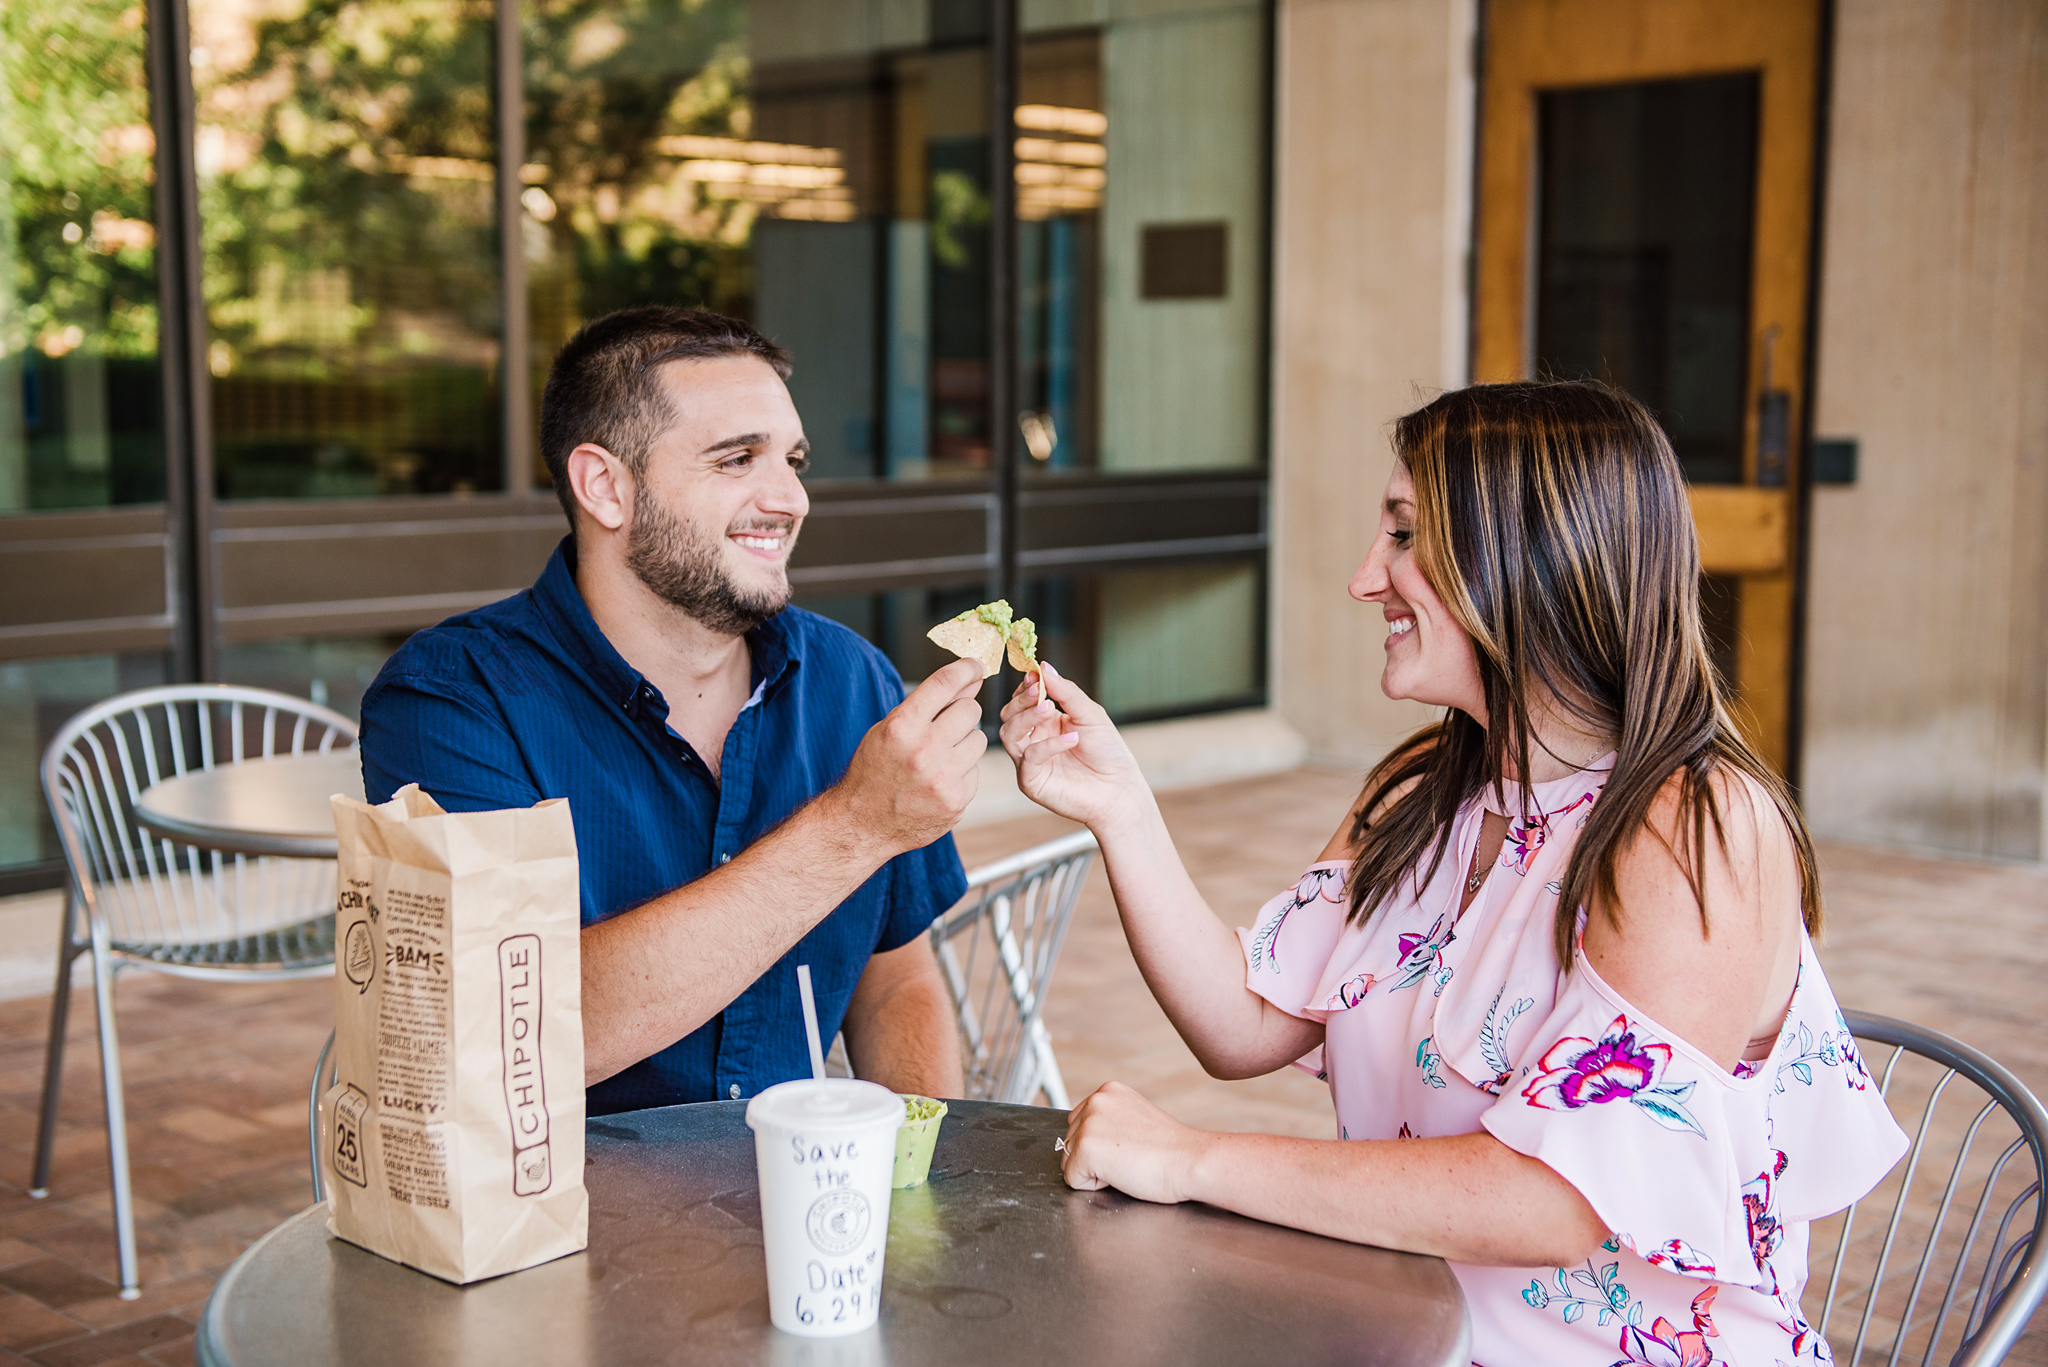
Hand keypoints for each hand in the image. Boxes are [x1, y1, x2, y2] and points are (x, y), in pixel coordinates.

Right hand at [829, 657, 986, 856]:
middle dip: (961, 713)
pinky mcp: (956, 800)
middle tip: (945, 725)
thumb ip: (929, 704)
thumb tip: (969, 680)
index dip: (965, 668)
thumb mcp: (889, 729)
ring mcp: (943, 778)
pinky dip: (962, 771)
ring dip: (964, 743)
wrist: (864, 823)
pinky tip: (939, 780)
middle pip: (970, 709)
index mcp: (901, 727)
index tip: (976, 665)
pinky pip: (976, 770)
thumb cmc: (874, 771)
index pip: (944, 683)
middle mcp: (924, 751)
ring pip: (979, 739)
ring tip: (939, 757)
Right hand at [998, 661, 1146, 830]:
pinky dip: (1048, 744)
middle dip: (1021, 700)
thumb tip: (1043, 666)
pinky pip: (1028, 758)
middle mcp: (1033, 741)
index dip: (1026, 687)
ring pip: (1009, 733)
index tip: (1035, 675)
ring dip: (1026, 717)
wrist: (1119, 790)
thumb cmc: (1108, 753)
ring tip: (1049, 709)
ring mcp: (1030, 762)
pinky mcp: (1031, 781)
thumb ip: (1066, 692)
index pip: (1022, 700)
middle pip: (1008, 714)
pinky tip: (1071, 739)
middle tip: (1039, 693)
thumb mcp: (1090, 714)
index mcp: (1045, 723)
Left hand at [1059, 1081, 1207, 1203]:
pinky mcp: (1086, 1149)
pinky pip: (1072, 1179)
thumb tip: (1094, 1136)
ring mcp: (1089, 1124)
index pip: (1079, 1124)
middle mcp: (1095, 1101)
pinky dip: (1092, 1186)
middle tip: (1129, 1157)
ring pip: (1068, 1160)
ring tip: (1125, 1164)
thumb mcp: (1135, 1117)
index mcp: (1108, 1091)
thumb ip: (1110, 1119)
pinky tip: (1120, 1174)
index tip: (1128, 1146)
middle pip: (1069, 1141)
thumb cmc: (1170, 1148)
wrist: (1189, 1161)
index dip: (1101, 1144)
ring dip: (1092, 1170)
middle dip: (1093, 1156)